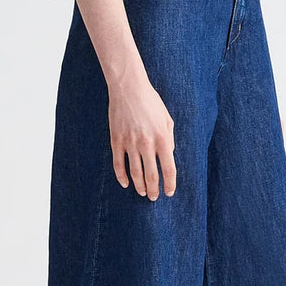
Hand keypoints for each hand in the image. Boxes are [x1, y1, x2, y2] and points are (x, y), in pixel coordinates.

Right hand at [108, 72, 176, 200]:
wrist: (128, 88)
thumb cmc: (151, 102)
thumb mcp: (167, 119)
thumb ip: (169, 139)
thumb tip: (168, 156)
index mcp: (163, 138)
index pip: (169, 169)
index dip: (170, 184)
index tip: (169, 192)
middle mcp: (147, 143)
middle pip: (151, 175)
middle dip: (154, 190)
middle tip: (154, 197)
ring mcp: (130, 143)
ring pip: (135, 173)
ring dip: (139, 186)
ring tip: (142, 193)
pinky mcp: (116, 140)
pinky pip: (118, 164)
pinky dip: (122, 177)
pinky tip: (125, 183)